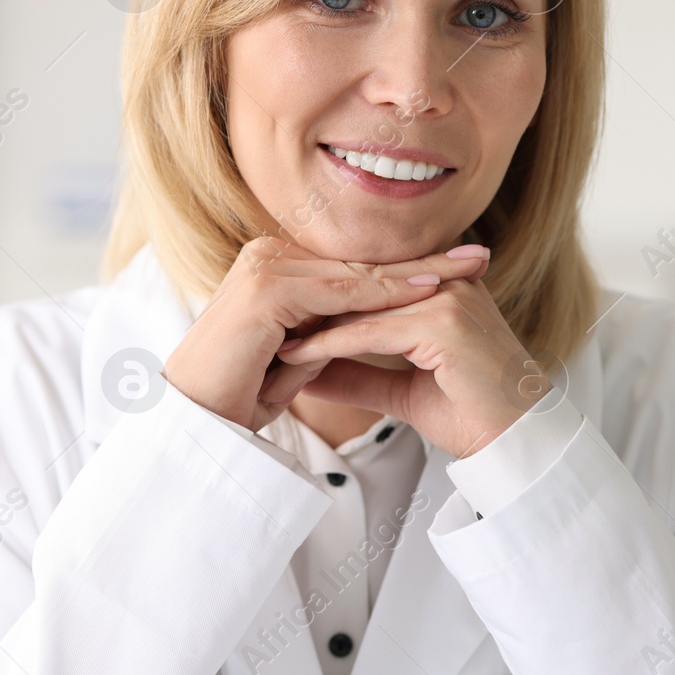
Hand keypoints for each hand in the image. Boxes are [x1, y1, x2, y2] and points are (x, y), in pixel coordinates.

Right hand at [161, 237, 489, 431]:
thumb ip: (327, 336)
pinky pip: (340, 292)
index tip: (456, 269)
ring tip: (465, 271)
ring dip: (414, 274)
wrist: (196, 417)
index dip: (406, 269)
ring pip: (356, 273)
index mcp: (274, 267)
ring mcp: (265, 267)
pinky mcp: (268, 289)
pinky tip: (424, 291)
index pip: (353, 268)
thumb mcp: (297, 358)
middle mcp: (267, 256)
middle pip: (360, 263)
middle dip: (422, 262)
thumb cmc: (237, 395)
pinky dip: (385, 294)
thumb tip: (368, 333)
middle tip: (477, 256)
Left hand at [273, 270, 544, 458]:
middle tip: (262, 336)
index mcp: (443, 287)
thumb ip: (360, 373)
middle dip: (309, 316)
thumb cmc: (474, 419)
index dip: (321, 311)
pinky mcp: (443, 322)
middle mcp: (447, 283)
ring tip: (269, 349)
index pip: (367, 289)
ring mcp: (447, 298)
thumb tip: (312, 372)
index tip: (277, 330)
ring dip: (311, 331)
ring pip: (359, 309)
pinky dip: (329, 347)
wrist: (520, 448)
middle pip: (359, 292)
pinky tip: (296, 359)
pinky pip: (369, 332)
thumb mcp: (404, 389)